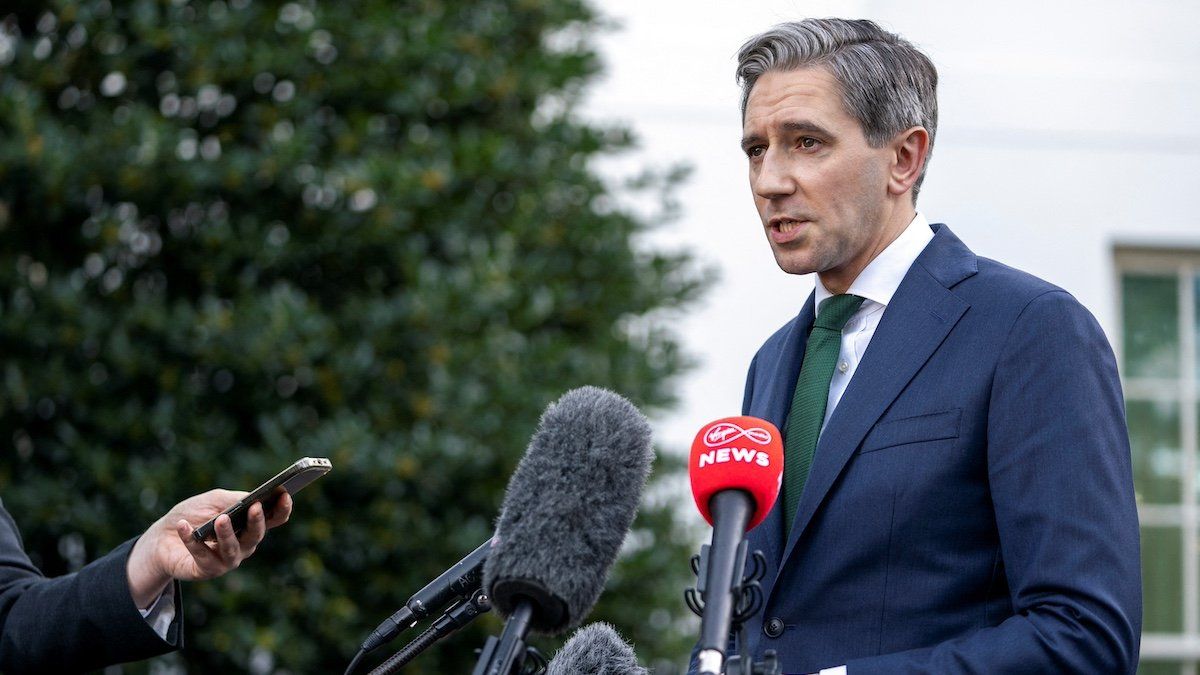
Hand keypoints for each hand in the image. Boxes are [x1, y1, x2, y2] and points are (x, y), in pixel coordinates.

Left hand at [126, 489, 292, 607]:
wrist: (162, 537)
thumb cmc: (194, 515)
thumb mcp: (214, 500)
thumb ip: (233, 499)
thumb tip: (251, 499)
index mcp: (250, 525)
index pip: (274, 519)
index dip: (282, 509)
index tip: (285, 495)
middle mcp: (243, 545)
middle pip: (255, 536)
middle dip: (257, 522)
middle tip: (254, 507)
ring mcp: (226, 560)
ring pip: (232, 549)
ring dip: (226, 534)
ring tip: (220, 519)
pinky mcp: (206, 571)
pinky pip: (202, 556)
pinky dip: (192, 540)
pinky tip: (184, 526)